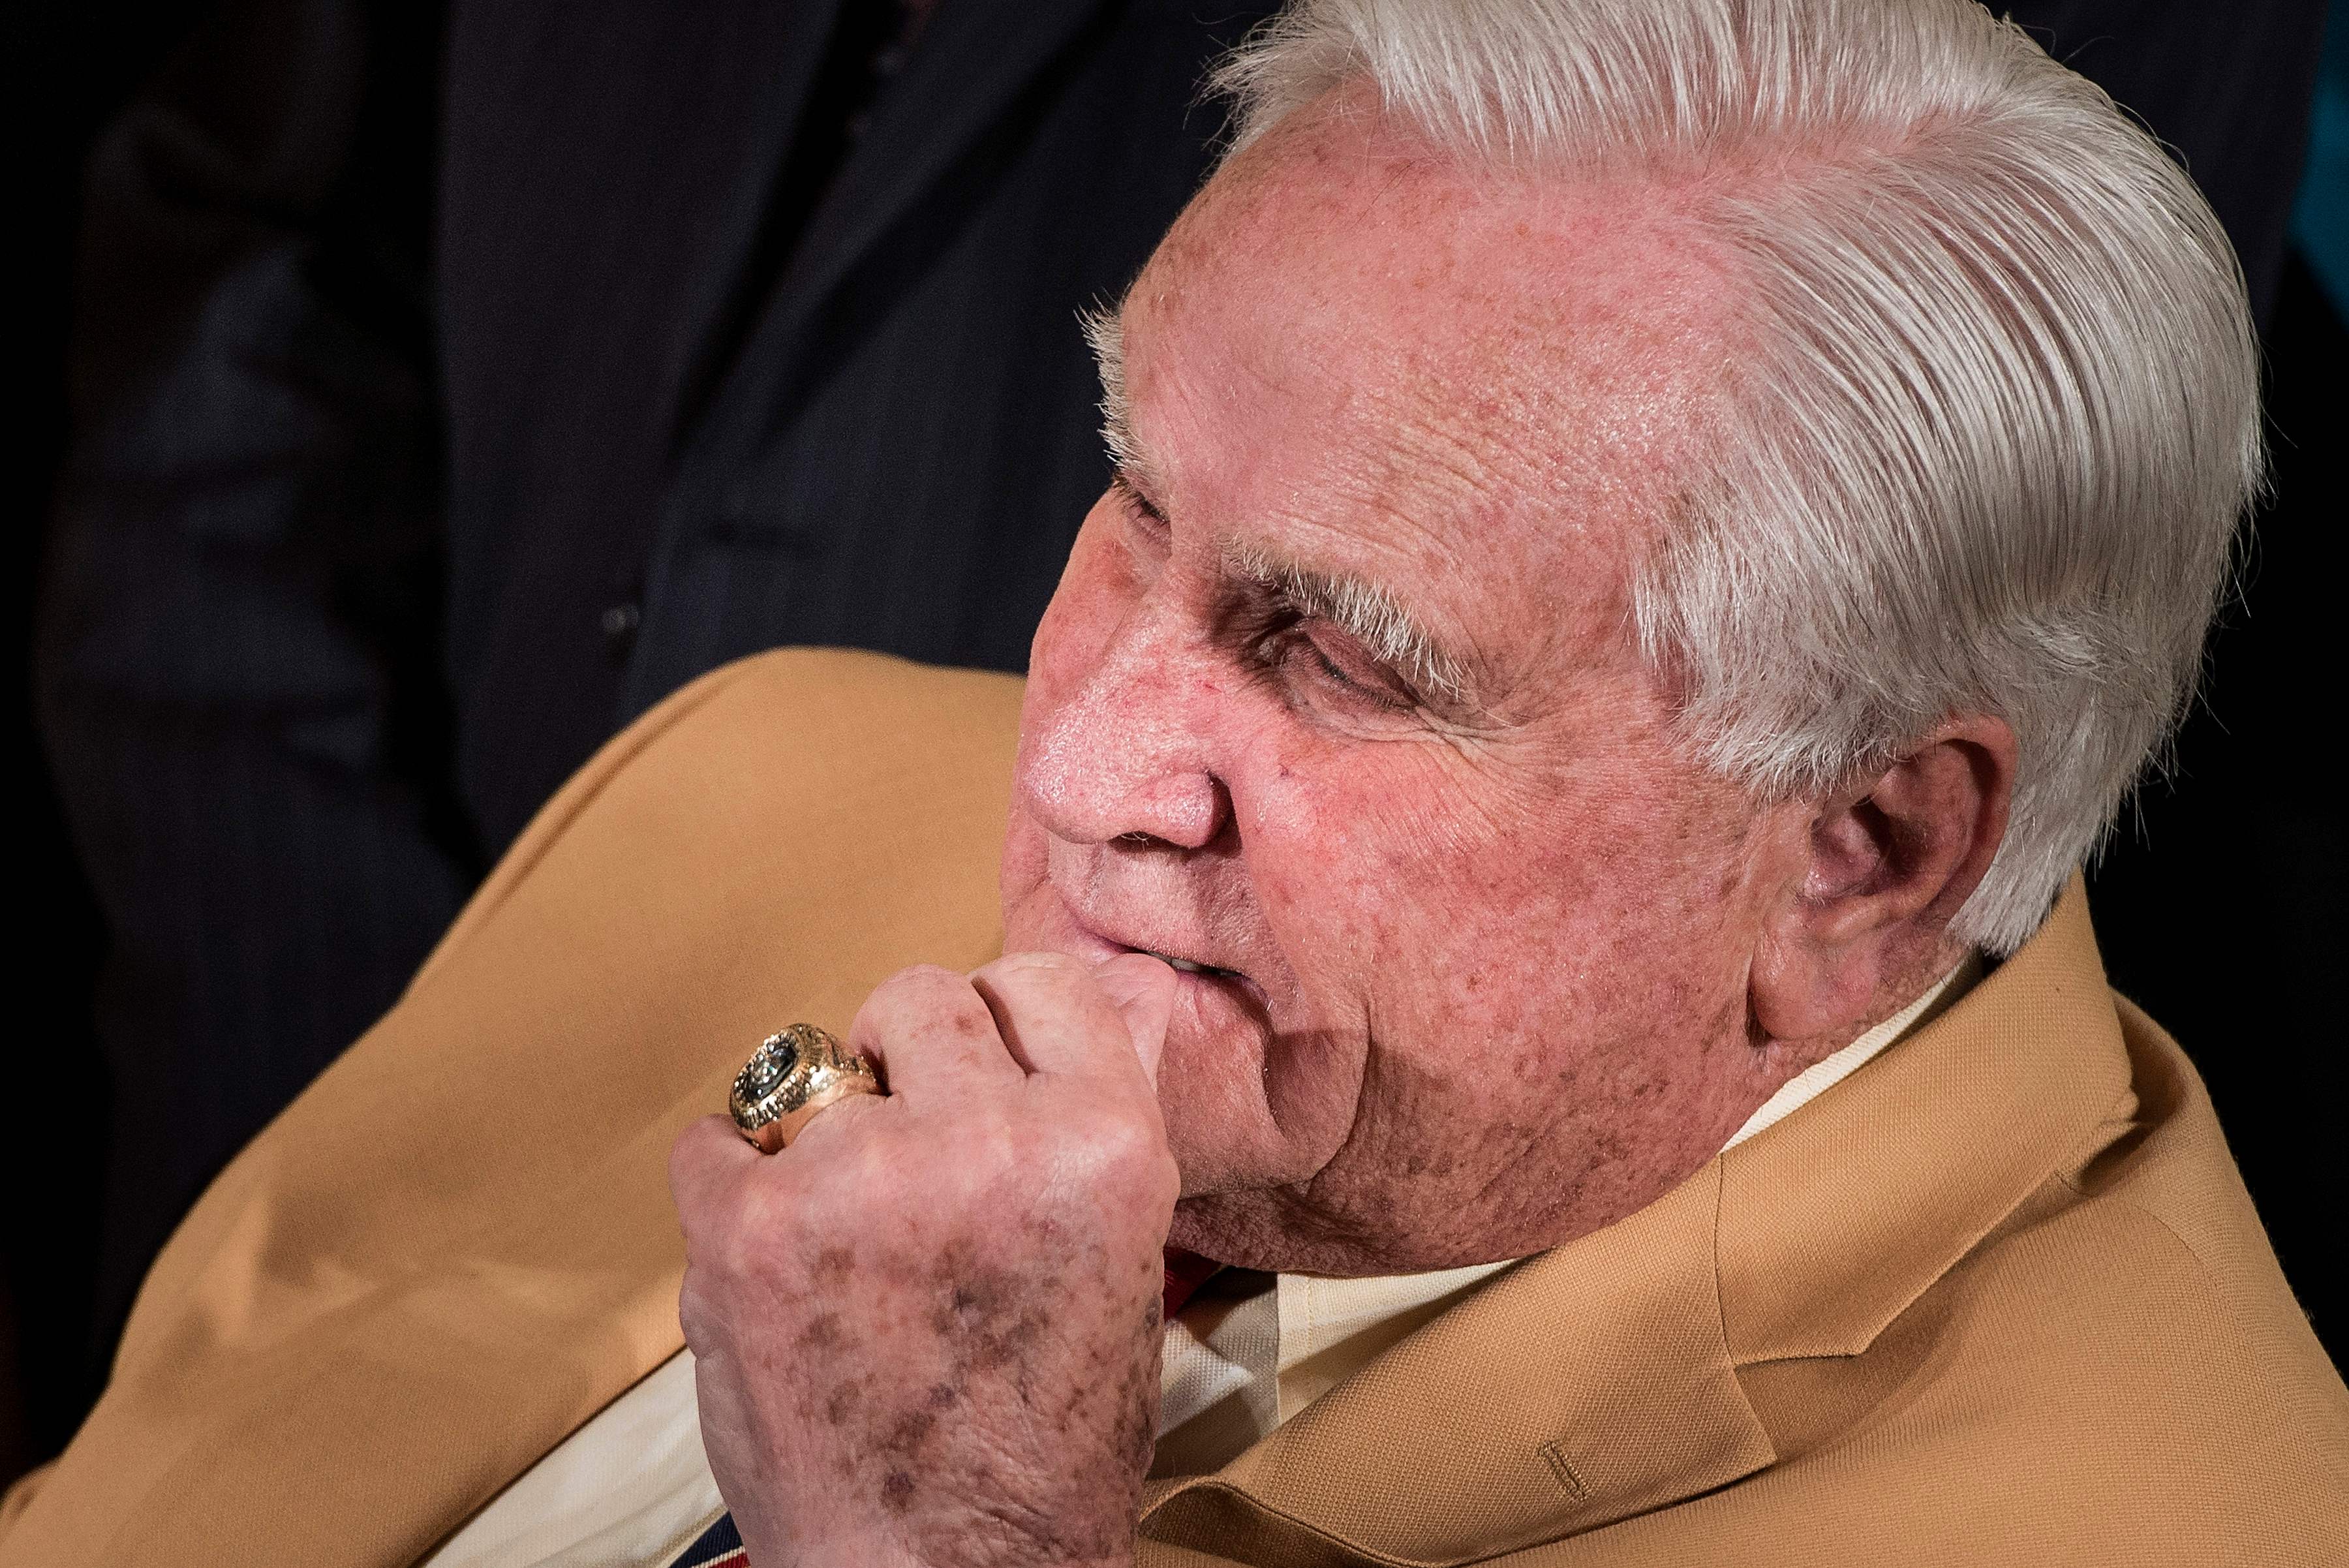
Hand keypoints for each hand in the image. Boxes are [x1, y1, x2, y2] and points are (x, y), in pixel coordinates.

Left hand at [669, 951, 1180, 1567]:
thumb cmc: (1041, 1442)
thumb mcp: (1124, 1263)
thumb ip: (1094, 1123)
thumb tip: (1105, 990)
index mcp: (1103, 1146)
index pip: (1042, 981)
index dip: (1005, 1027)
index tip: (984, 1074)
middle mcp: (987, 1141)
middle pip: (921, 998)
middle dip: (910, 1063)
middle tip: (913, 1157)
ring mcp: (858, 1178)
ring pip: (813, 1066)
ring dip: (823, 1132)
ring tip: (851, 1238)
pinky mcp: (747, 1230)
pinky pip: (713, 1138)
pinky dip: (732, 1184)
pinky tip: (780, 1256)